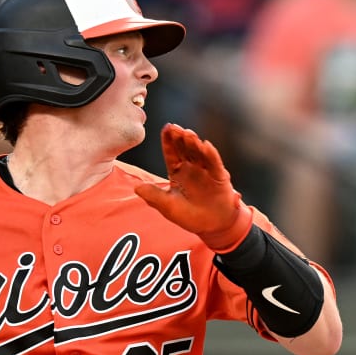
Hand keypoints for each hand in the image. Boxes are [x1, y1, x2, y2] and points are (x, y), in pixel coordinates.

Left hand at [134, 124, 253, 251]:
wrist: (212, 226)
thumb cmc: (190, 216)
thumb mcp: (168, 207)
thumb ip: (154, 196)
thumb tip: (136, 188)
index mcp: (177, 172)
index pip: (171, 153)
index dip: (168, 141)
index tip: (165, 128)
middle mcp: (191, 168)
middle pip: (184, 149)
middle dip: (180, 138)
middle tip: (175, 127)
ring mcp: (205, 170)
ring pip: (199, 153)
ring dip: (194, 143)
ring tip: (188, 134)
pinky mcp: (219, 176)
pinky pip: (214, 163)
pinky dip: (210, 154)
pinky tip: (205, 145)